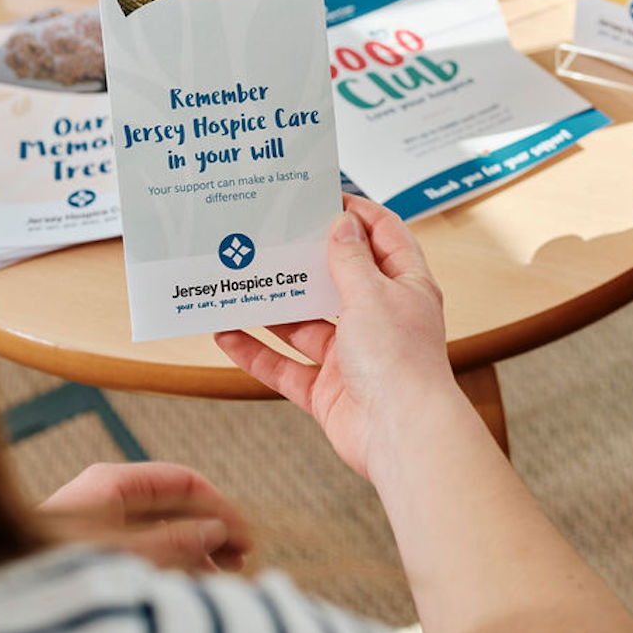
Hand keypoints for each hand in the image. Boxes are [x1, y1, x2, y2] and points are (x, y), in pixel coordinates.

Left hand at [38, 461, 251, 572]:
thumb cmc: (55, 571)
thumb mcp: (126, 557)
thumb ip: (176, 543)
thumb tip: (217, 531)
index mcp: (112, 481)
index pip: (185, 481)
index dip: (220, 508)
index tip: (245, 539)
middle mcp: (105, 494)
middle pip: (174, 505)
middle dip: (209, 532)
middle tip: (238, 563)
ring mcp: (94, 520)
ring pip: (158, 529)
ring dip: (191, 552)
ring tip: (216, 581)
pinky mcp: (85, 547)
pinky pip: (139, 547)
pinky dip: (164, 563)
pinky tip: (183, 585)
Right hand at [215, 195, 453, 478]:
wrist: (402, 435)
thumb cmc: (401, 362)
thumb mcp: (372, 295)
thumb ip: (351, 260)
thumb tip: (342, 223)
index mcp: (405, 288)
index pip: (384, 236)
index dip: (356, 214)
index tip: (321, 197)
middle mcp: (381, 319)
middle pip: (338, 280)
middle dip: (303, 262)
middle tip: (268, 238)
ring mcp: (354, 357)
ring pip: (305, 325)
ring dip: (273, 307)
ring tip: (237, 281)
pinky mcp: (329, 391)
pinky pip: (285, 366)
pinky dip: (257, 352)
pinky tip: (227, 333)